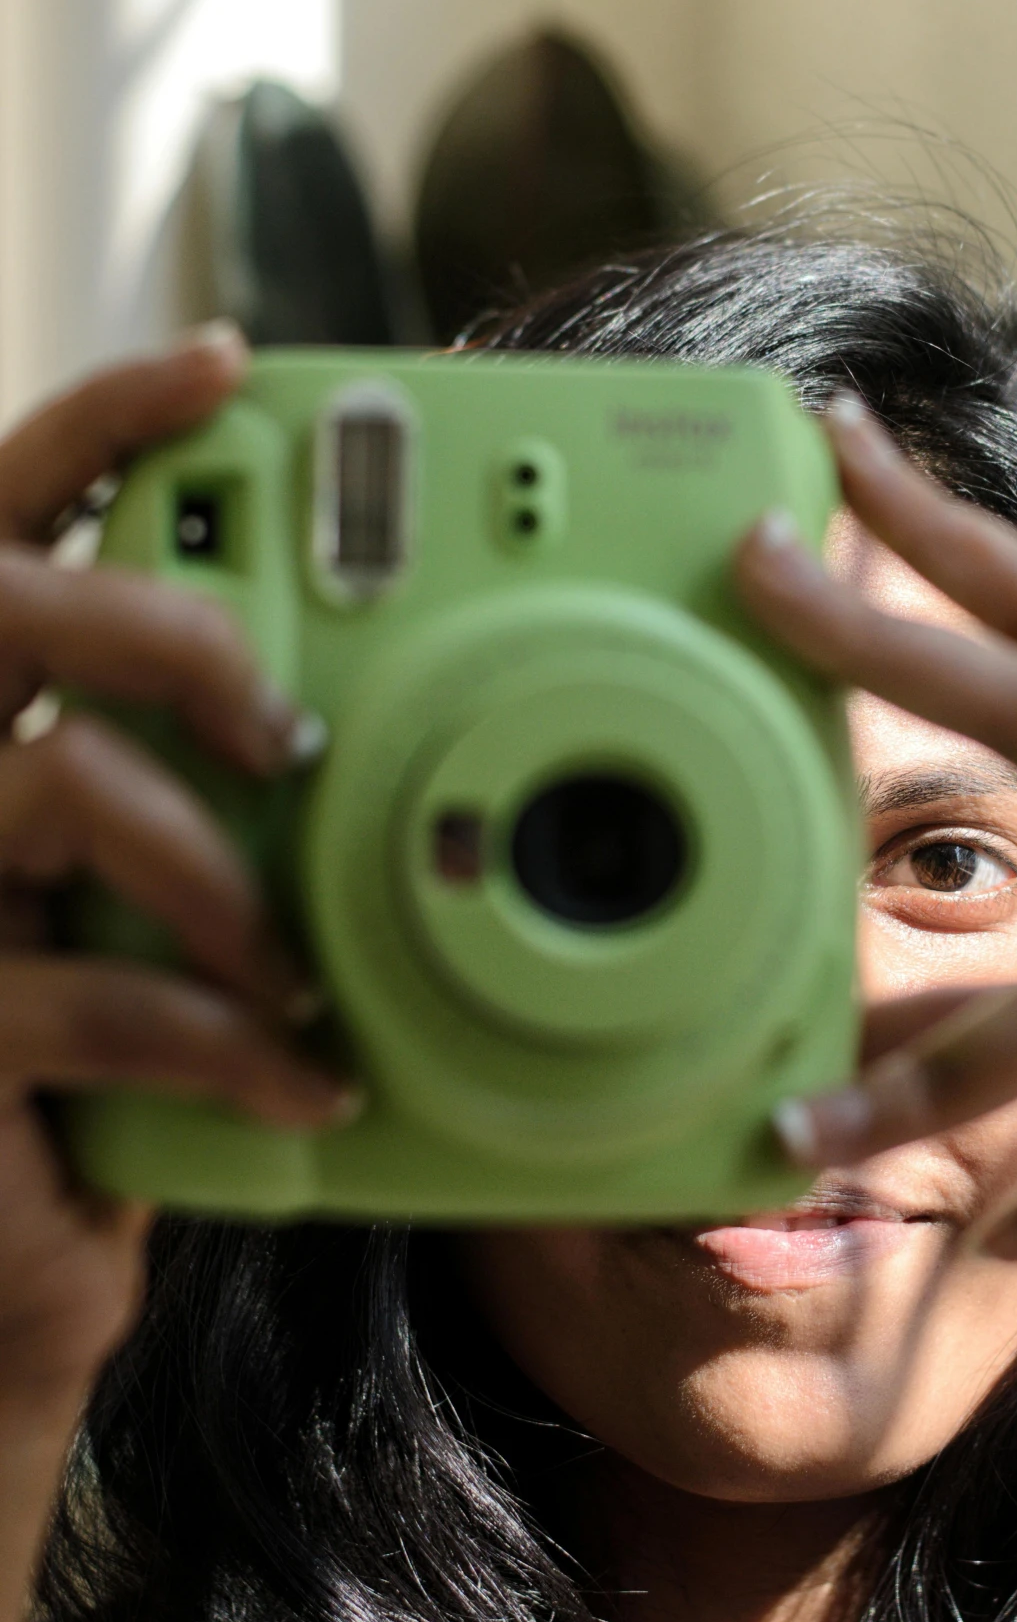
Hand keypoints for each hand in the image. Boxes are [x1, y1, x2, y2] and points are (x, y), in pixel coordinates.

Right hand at [0, 330, 357, 1415]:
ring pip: (60, 792)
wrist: (15, 1256)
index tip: (224, 365)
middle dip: (166, 629)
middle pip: (6, 609)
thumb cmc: (113, 1038)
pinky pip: (100, 1001)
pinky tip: (308, 1077)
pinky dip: (236, 1042)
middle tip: (282, 717)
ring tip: (300, 961)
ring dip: (221, 873)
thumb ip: (209, 775)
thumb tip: (374, 683)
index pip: (8, 508)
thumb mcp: (162, 887)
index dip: (103, 419)